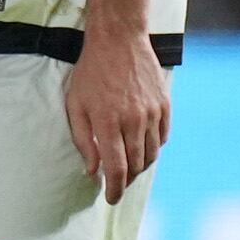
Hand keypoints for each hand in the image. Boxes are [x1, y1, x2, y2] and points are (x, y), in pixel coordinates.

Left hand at [61, 28, 170, 203]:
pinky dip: (153, 148)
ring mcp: (152, 112)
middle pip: (136, 165)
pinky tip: (142, 148)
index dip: (114, 189)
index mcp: (108, 122)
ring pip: (152, 154)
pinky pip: (163, 137)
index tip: (110, 198)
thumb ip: (84, 140)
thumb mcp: (75, 104)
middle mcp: (134, 120)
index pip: (116, 169)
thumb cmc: (91, 73)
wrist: (118, 40)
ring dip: (140, 166)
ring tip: (129, 168)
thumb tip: (92, 170)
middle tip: (117, 184)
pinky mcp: (164, 104)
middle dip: (126, 180)